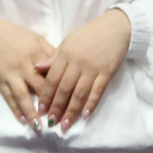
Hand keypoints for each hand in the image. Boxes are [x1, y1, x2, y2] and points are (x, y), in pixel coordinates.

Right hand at [0, 12, 54, 127]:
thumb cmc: (14, 35)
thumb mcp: (36, 38)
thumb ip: (50, 52)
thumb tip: (65, 68)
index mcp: (36, 53)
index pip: (53, 74)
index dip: (63, 88)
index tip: (72, 101)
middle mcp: (23, 65)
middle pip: (40, 87)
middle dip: (50, 104)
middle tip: (59, 119)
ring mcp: (10, 74)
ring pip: (23, 96)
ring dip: (31, 112)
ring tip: (40, 126)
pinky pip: (8, 97)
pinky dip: (15, 109)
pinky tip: (23, 120)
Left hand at [36, 9, 129, 130]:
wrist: (115, 28)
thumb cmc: (88, 35)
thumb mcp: (68, 42)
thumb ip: (53, 57)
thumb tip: (37, 68)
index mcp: (65, 54)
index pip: (52, 79)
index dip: (46, 95)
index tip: (40, 109)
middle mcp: (77, 63)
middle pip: (64, 89)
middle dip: (56, 107)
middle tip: (51, 122)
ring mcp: (93, 68)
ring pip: (79, 93)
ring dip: (71, 111)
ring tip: (65, 124)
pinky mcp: (107, 72)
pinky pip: (98, 91)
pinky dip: (91, 104)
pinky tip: (85, 115)